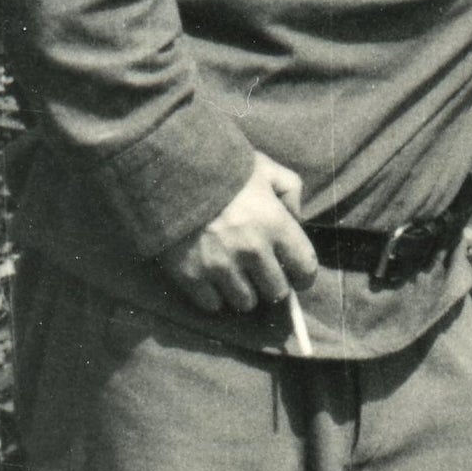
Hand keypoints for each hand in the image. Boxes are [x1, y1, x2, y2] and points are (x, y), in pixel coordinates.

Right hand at [158, 152, 317, 314]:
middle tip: (262, 273)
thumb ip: (290, 190)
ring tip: (235, 276)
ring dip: (244, 292)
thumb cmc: (221, 166)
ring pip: (246, 303)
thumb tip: (297, 219)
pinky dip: (214, 295)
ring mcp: (220, 265)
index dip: (304, 275)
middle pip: (277, 292)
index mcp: (275, 224)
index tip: (298, 276)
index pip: (305, 268)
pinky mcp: (191, 275)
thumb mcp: (265, 167)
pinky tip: (211, 278)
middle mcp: (252, 250)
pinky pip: (212, 304)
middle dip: (273, 283)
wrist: (167, 168)